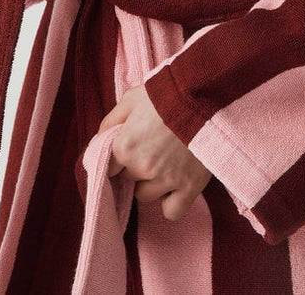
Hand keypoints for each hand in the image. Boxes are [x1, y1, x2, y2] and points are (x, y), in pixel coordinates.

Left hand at [97, 84, 212, 221]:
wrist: (204, 94)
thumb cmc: (167, 93)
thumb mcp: (132, 98)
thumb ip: (111, 120)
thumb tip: (100, 139)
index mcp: (125, 146)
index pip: (109, 167)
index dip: (118, 158)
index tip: (129, 150)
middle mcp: (142, 167)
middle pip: (128, 179)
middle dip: (135, 166)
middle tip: (151, 148)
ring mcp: (167, 179)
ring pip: (145, 196)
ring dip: (150, 183)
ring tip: (165, 163)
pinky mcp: (190, 186)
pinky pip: (172, 211)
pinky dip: (171, 202)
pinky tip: (174, 186)